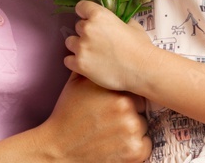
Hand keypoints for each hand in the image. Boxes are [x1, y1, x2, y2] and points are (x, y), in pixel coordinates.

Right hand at [35, 72, 150, 162]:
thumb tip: (103, 51)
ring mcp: (131, 131)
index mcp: (115, 90)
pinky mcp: (133, 152)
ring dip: (132, 130)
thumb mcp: (76, 84)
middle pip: (141, 108)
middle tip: (111, 121)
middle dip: (129, 114)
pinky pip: (146, 146)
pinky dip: (136, 148)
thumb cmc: (67, 115)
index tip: (116, 105)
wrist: (57, 148)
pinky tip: (118, 146)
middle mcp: (125, 108)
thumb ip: (94, 68)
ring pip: (143, 127)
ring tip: (111, 134)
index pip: (136, 90)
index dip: (126, 98)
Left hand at [64, 0, 158, 91]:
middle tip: (97, 41)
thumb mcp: (131, 25)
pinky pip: (68, 60)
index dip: (85, 13)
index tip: (89, 19)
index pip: (81, 7)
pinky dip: (75, 62)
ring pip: (70, 42)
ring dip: (78, 46)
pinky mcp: (79, 64)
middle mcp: (87, 28)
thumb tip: (115, 22)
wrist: (142, 69)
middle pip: (77, 26)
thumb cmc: (140, 46)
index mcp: (99, 15)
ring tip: (91, 53)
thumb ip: (118, 20)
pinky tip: (86, 64)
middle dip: (86, 32)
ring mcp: (81, 47)